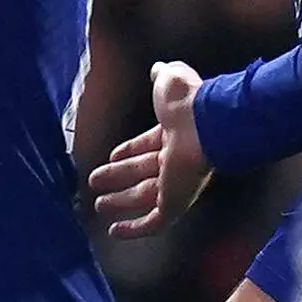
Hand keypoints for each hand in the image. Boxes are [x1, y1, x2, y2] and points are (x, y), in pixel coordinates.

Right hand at [91, 59, 212, 238]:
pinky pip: (153, 221)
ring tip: (98, 205)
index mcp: (172, 134)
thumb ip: (163, 77)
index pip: (146, 146)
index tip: (111, 156)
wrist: (205, 124)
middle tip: (95, 183)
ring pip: (143, 197)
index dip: (128, 151)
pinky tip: (114, 232)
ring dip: (120, 202)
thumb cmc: (187, 102)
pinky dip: (134, 229)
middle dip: (119, 178)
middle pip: (142, 173)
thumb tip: (158, 68)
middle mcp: (174, 160)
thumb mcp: (169, 82)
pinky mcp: (175, 202)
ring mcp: (176, 183)